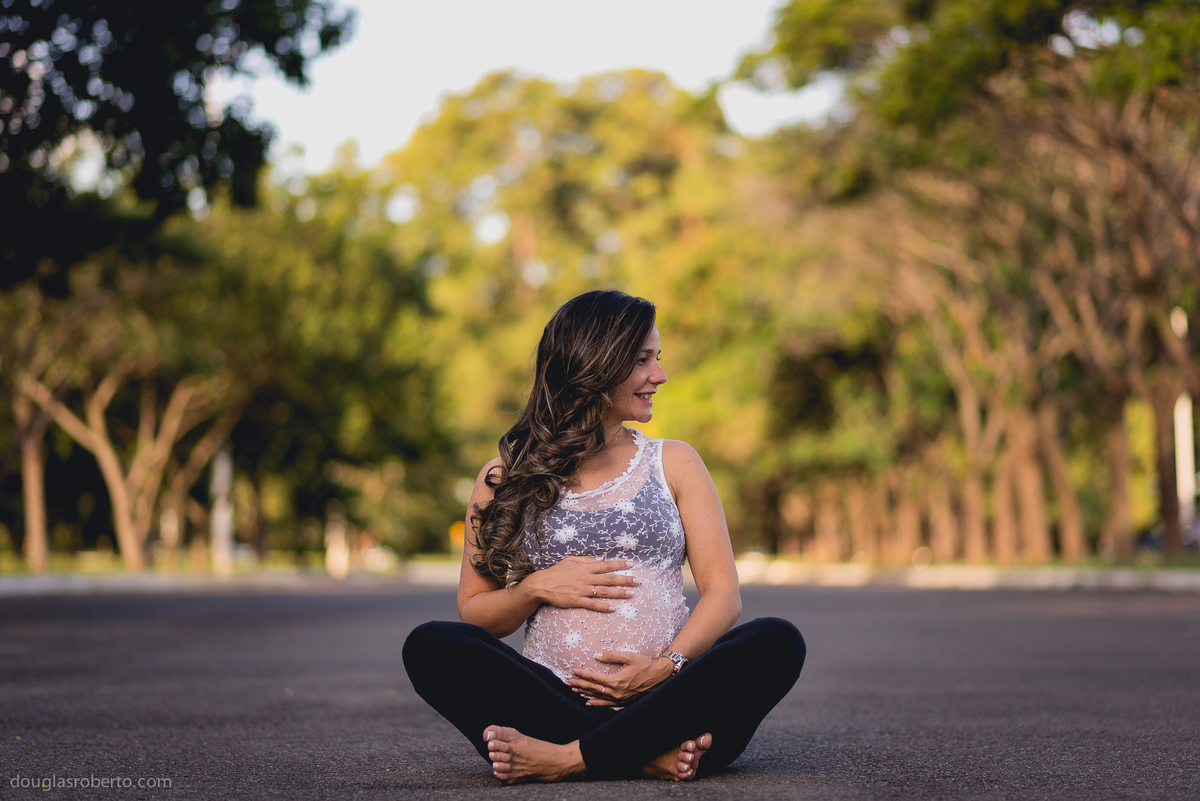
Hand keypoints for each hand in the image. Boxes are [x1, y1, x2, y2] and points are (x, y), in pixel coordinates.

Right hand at [521, 556, 638, 611]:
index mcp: (585, 568)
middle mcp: (586, 578)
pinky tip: (613, 608)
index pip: (606, 565)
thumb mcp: (570, 560)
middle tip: (637, 581)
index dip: (620, 564)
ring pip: (604, 591)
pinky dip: (603, 606)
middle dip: (625, 579)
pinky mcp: (577, 600)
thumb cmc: (556, 572)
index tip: (631, 564)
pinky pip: (593, 604)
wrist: (542, 584)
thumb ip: (586, 560)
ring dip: (618, 593)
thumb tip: (600, 560)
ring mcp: (582, 590)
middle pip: (609, 578)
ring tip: (630, 594)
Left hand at [567, 650, 674, 705]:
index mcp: (616, 681)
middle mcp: (616, 692)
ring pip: (598, 697)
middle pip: (594, 688)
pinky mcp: (623, 701)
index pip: (594, 678)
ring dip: (585, 693)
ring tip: (574, 690)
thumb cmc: (645, 665)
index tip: (573, 671)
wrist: (659, 676)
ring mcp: (620, 698)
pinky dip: (597, 703)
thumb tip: (596, 655)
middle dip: (580, 684)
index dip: (583, 674)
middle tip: (568, 682)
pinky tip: (589, 702)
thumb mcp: (629, 657)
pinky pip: (607, 704)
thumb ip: (611, 656)